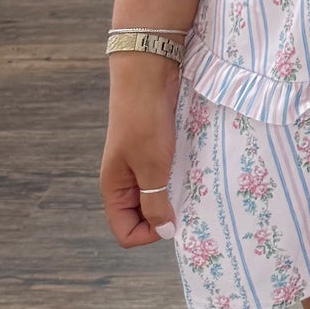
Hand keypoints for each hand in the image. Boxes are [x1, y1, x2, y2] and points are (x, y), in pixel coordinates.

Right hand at [99, 55, 180, 247]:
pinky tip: (195, 173)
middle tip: (187, 204)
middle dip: (163, 217)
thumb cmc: (145, 120)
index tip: (171, 218)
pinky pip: (166, 177)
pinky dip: (179, 180)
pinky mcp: (155, 150)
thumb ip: (155, 201)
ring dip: (174, 197)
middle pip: (141, 218)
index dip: (148, 234)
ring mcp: (139, 165)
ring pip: (156, 196)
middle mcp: (124, 181)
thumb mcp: (151, 165)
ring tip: (193, 188)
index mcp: (114, 189)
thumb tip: (164, 231)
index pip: (124, 232)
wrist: (147, 74)